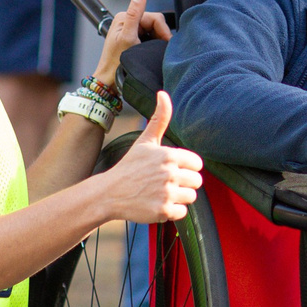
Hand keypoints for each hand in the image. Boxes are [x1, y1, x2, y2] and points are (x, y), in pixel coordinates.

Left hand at [93, 0, 169, 86]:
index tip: (167, 44)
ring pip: (155, 31)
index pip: (154, 17)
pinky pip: (151, 38)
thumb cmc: (116, 62)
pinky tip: (152, 52)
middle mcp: (128, 21)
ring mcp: (131, 31)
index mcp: (125, 17)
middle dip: (161, 36)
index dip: (163, 30)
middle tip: (160, 51)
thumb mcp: (128, 37)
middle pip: (155, 23)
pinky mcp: (134, 40)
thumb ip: (135, 14)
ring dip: (158, 41)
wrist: (109, 82)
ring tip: (154, 52)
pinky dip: (155, 44)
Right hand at [99, 92, 201, 223]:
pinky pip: (182, 213)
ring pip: (191, 197)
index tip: (172, 170)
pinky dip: (172, 211)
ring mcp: (167, 193)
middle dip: (184, 183)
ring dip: (179, 198)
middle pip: (197, 182)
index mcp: (169, 155)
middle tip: (164, 183)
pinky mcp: (163, 211)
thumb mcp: (145, 141)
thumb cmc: (130, 166)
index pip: (197, 164)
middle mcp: (170, 173)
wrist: (109, 193)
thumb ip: (159, 118)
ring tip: (160, 193)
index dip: (186, 168)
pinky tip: (157, 204)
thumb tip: (163, 93)